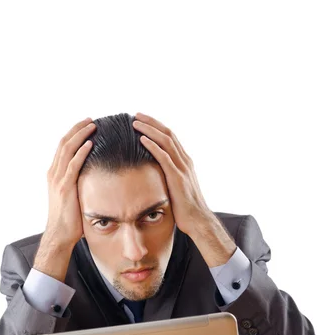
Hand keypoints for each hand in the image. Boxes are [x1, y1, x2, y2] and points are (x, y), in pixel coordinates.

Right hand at [45, 117, 95, 247]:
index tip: (87, 124)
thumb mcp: (73, 195)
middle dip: (77, 129)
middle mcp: (54, 173)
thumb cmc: (70, 218)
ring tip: (93, 126)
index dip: (74, 133)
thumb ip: (80, 183)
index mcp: (55, 174)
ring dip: (80, 135)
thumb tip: (97, 176)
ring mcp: (58, 180)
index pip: (63, 147)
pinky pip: (73, 165)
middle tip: (91, 120)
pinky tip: (90, 143)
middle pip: (64, 143)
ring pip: (67, 150)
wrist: (60, 234)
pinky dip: (81, 152)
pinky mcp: (65, 188)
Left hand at [132, 112, 211, 236]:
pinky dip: (153, 146)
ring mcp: (182, 168)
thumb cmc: (185, 207)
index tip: (143, 120)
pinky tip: (142, 139)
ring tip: (136, 122)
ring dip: (150, 130)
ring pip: (166, 141)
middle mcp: (185, 161)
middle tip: (136, 114)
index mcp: (184, 161)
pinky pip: (164, 157)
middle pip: (168, 134)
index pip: (170, 137)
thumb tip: (154, 174)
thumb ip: (168, 176)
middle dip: (152, 122)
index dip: (157, 126)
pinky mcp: (177, 178)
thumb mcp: (176, 187)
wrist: (198, 220)